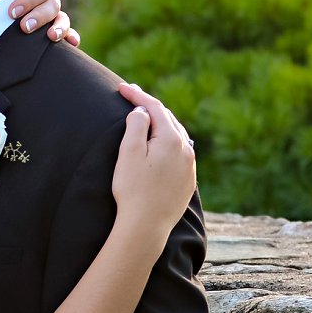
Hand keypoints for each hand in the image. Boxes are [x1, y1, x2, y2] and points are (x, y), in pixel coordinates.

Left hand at [9, 0, 79, 46]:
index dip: (28, 0)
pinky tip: (72, 42)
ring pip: (62, 18)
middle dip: (39, 16)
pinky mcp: (54, 26)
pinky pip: (68, 31)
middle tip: (25, 27)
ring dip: (59, 27)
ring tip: (51, 36)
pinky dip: (71, 36)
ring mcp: (52, 12)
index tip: (12, 13)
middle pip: (52, 4)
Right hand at [111, 83, 196, 235]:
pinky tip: (160, 145)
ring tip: (147, 117)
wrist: (147, 225)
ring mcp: (189, 166)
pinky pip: (179, 153)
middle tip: (133, 97)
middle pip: (168, 119)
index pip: (154, 108)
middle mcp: (186, 149)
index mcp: (171, 139)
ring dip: (161, 124)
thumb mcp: (128, 153)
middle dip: (150, 107)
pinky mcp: (188, 180)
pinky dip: (168, 142)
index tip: (122, 87)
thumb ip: (135, 126)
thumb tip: (141, 112)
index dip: (137, 95)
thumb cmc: (133, 189)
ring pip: (176, 136)